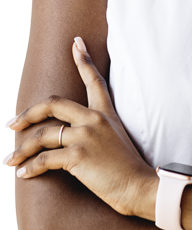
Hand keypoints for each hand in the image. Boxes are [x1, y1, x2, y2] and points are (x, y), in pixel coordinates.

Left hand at [4, 37, 158, 218]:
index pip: (94, 81)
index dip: (84, 60)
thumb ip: (98, 132)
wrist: (140, 186)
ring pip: (42, 135)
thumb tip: (71, 136)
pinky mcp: (78, 155)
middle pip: (52, 104)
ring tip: (11, 160)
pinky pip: (44, 159)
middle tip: (13, 123)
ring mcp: (85, 136)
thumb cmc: (129, 169)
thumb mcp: (117, 140)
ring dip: (22, 149)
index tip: (76, 43)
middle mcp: (94, 120)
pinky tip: (24, 174)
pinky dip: (30, 168)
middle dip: (28, 113)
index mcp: (105, 114)